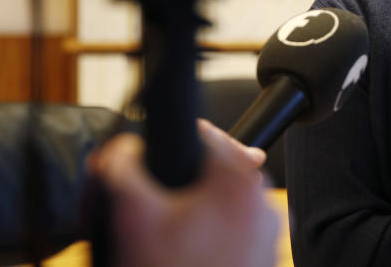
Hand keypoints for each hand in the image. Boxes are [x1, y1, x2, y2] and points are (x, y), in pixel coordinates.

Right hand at [90, 118, 280, 266]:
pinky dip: (207, 236)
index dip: (165, 143)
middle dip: (177, 182)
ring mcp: (268, 233)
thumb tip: (122, 147)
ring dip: (191, 210)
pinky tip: (182, 256)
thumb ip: (122, 169)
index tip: (141, 160)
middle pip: (213, 170)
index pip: (202, 135)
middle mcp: (263, 201)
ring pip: (221, 202)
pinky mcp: (266, 258)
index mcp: (240, 179)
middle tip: (145, 204)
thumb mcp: (135, 220)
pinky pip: (232, 231)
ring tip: (162, 236)